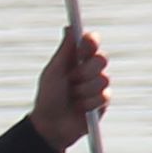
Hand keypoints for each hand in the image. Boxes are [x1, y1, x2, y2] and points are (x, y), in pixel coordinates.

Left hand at [29, 22, 109, 148]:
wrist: (51, 125)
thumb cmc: (48, 96)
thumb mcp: (54, 71)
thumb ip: (64, 50)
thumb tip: (69, 27)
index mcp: (76, 58)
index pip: (91, 42)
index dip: (91, 42)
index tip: (85, 44)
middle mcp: (89, 69)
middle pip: (102, 59)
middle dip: (86, 70)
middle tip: (71, 79)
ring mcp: (98, 85)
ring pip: (102, 79)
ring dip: (83, 90)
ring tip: (72, 97)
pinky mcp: (103, 102)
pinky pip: (103, 96)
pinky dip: (88, 103)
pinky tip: (80, 108)